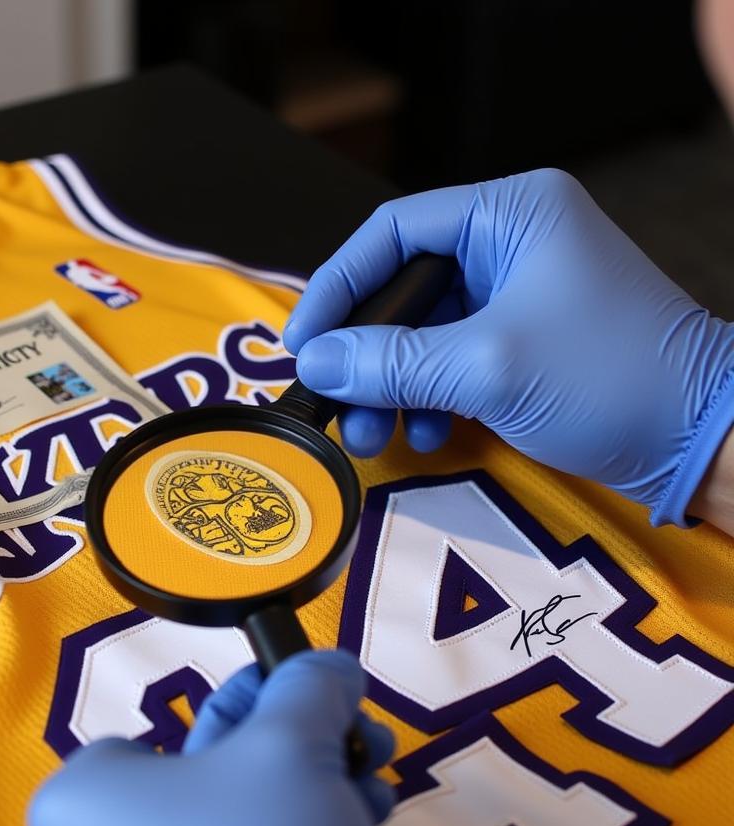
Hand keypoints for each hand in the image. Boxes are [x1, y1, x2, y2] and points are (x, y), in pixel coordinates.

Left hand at [29, 650, 412, 825]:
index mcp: (75, 806)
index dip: (237, 718)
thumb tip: (326, 665)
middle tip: (352, 762)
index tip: (300, 723)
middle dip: (285, 771)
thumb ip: (306, 688)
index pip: (153, 739)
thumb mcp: (293, 746)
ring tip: (367, 813)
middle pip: (192, 803)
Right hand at [284, 168, 733, 526]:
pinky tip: (426, 434)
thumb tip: (314, 360)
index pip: (394, 231)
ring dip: (391, 385)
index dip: (338, 284)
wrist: (699, 439)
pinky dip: (428, 397)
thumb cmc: (607, 378)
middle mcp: (511, 243)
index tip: (302, 341)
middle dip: (365, 351)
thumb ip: (390, 361)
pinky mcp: (524, 342)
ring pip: (423, 332)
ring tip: (373, 435)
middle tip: (332, 400)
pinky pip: (452, 360)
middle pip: (403, 287)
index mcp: (509, 215)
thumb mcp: (485, 366)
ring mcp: (518, 295)